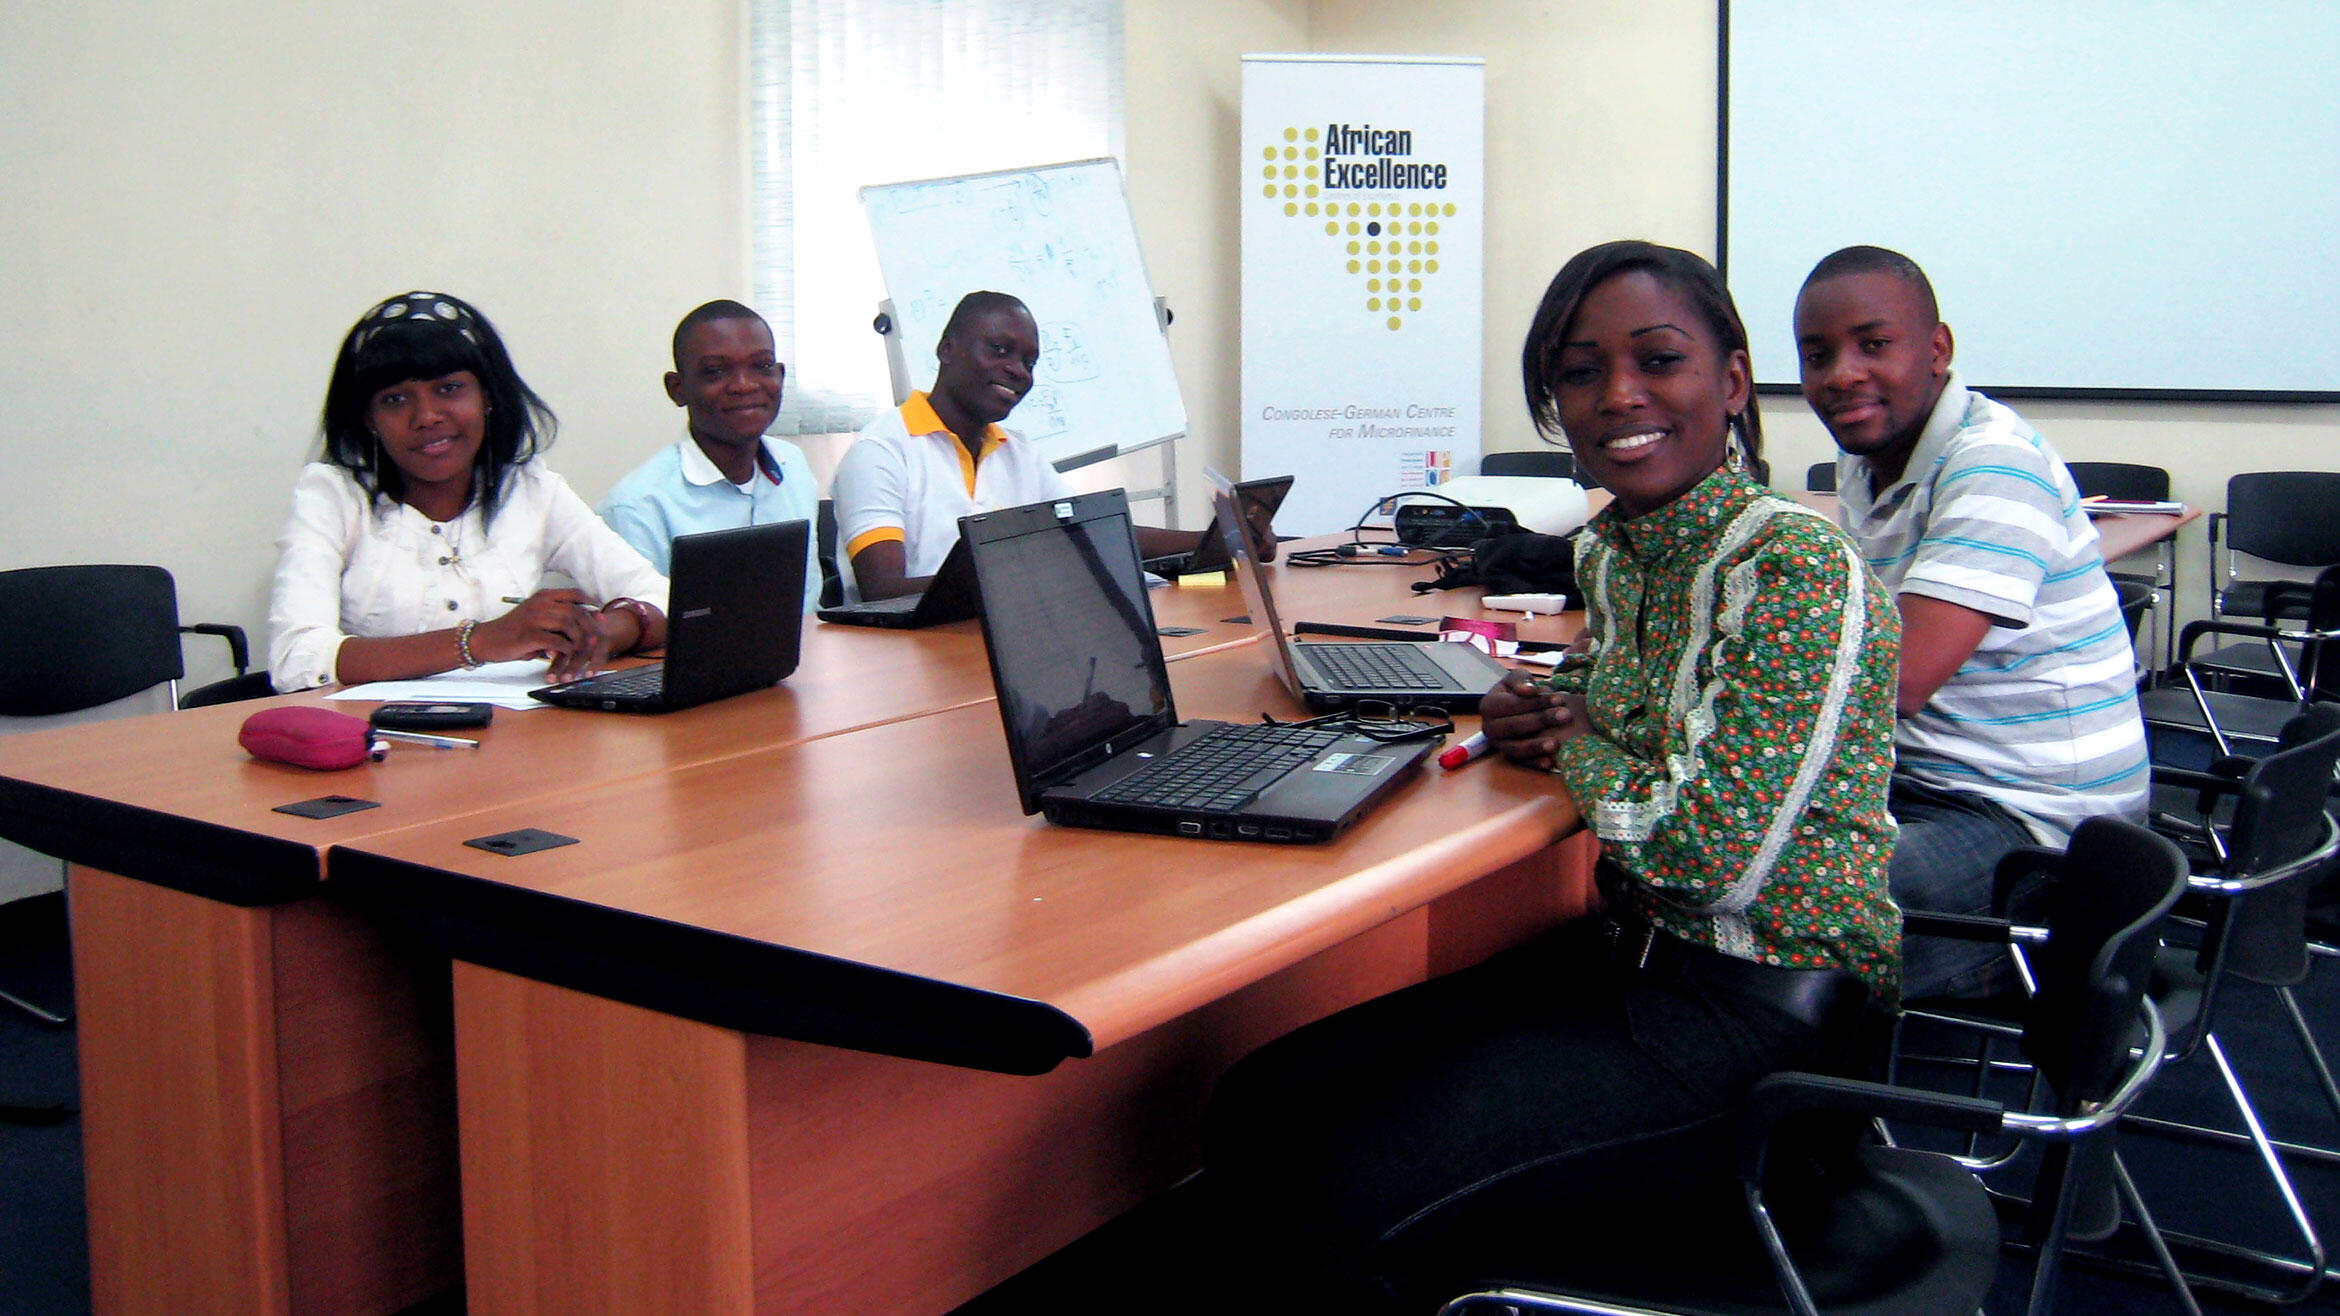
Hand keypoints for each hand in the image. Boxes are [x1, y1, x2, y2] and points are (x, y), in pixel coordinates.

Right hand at [473, 589, 604, 677]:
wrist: (486, 640)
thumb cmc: (513, 631)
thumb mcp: (535, 618)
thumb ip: (556, 619)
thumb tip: (584, 627)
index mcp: (542, 597)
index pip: (573, 594)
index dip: (589, 605)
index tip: (599, 617)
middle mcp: (539, 604)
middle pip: (574, 610)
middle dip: (589, 625)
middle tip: (597, 638)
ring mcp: (534, 618)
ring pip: (568, 624)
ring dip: (579, 639)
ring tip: (582, 649)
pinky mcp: (530, 634)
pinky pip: (556, 641)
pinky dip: (565, 649)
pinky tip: (567, 655)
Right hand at [1479, 670, 1582, 771]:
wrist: (1517, 708)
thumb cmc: (1519, 691)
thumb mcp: (1517, 678)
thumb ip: (1521, 680)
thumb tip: (1529, 691)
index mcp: (1489, 706)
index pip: (1513, 704)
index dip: (1536, 702)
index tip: (1560, 699)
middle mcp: (1489, 728)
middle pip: (1514, 726)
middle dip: (1541, 721)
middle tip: (1566, 715)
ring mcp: (1499, 745)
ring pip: (1516, 748)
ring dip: (1536, 747)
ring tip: (1557, 743)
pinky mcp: (1509, 758)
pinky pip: (1522, 763)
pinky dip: (1535, 764)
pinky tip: (1551, 763)